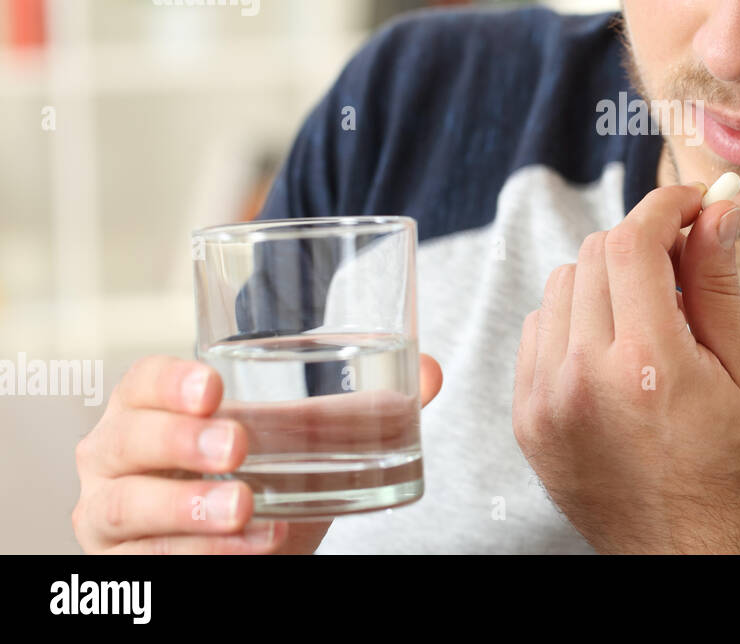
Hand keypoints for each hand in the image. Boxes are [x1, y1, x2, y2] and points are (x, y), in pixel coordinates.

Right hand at [72, 352, 442, 553]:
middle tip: (239, 447)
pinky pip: (151, 564)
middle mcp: (115, 455)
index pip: (140, 382)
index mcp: (150, 406)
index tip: (214, 388)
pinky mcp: (124, 564)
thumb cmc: (261, 469)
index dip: (168, 382)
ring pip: (127, 508)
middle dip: (180, 444)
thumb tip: (431, 372)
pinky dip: (201, 557)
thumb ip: (364, 403)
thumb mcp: (305, 436)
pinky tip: (252, 549)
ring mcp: (112, 513)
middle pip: (126, 441)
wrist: (243, 539)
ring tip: (245, 507)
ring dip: (188, 510)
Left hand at [513, 183, 739, 553]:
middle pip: (593, 255)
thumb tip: (715, 212)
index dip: (663, 207)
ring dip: (604, 280)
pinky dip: (573, 321)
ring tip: (648, 313)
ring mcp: (546, 400)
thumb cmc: (731, 469)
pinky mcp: (528, 419)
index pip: (632, 243)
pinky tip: (612, 348)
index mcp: (649, 363)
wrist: (688, 553)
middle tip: (680, 257)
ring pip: (560, 287)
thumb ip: (719, 284)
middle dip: (640, 242)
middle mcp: (584, 377)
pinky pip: (538, 332)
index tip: (689, 204)